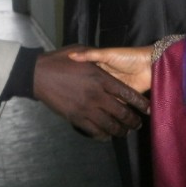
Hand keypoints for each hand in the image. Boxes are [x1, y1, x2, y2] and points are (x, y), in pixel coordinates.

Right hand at [34, 46, 149, 139]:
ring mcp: (86, 108)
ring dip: (121, 130)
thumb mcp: (80, 50)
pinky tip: (107, 136)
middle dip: (133, 120)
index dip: (139, 103)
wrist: (38, 74)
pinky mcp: (76, 117)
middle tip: (137, 124)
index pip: (127, 94)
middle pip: (122, 112)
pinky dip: (103, 135)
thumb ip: (95, 55)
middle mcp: (97, 94)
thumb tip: (104, 57)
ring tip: (125, 132)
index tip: (147, 109)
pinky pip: (94, 131)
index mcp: (100, 77)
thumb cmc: (59, 60)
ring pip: (110, 124)